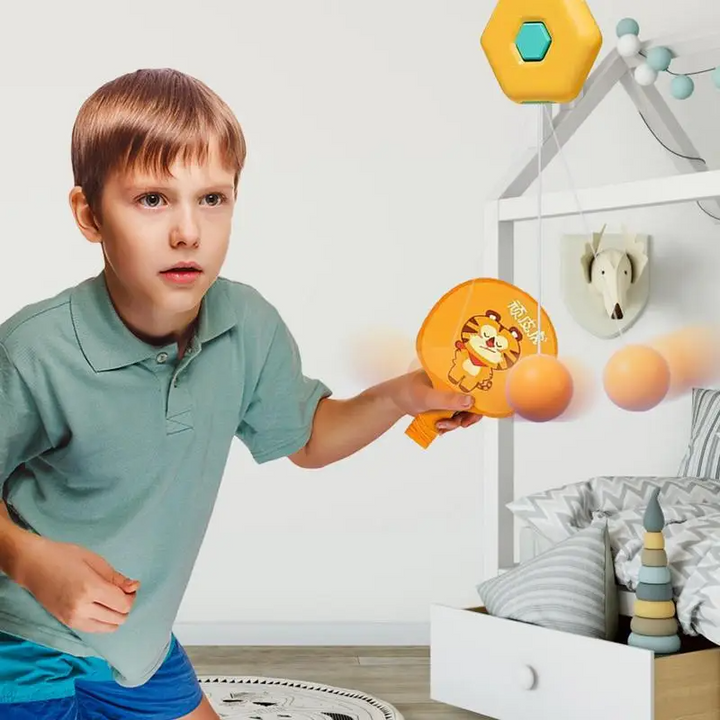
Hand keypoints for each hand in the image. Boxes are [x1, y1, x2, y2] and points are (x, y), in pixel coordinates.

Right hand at [15, 536, 139, 633]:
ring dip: (115, 616)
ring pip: (107, 628)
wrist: (33, 565)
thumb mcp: (94, 560)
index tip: (129, 587)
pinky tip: (101, 607)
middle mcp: (81, 608)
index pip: (122, 604)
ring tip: (110, 600)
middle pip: (118, 619)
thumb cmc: (64, 556)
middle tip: (122, 592)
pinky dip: (103, 621)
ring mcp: (72, 619)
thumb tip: (135, 587)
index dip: (131, 597)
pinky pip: (93, 629)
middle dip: (125, 607)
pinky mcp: (66, 623)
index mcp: (90, 589)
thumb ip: (116, 577)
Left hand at [391, 370, 481, 433]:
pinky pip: (453, 417)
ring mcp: (447, 395)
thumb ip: (448, 399)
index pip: (474, 383)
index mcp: (451, 373)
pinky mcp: (443, 405)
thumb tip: (471, 401)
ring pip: (462, 412)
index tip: (474, 412)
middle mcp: (452, 383)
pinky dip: (448, 424)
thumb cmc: (406, 391)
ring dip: (454, 423)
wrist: (392, 402)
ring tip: (441, 426)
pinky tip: (439, 427)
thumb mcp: (428, 396)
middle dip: (467, 415)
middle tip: (460, 424)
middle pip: (471, 400)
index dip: (479, 398)